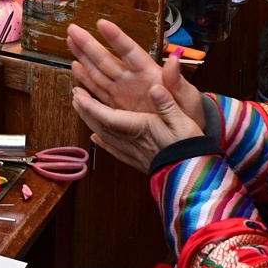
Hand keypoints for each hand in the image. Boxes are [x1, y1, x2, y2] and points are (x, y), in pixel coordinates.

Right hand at [67, 19, 204, 127]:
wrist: (184, 137)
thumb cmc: (189, 112)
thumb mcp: (188, 98)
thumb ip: (177, 81)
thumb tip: (173, 60)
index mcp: (150, 74)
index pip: (130, 52)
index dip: (116, 38)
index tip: (101, 23)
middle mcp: (132, 80)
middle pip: (107, 59)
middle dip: (89, 44)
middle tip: (73, 29)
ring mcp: (123, 93)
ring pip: (98, 72)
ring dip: (83, 57)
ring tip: (70, 41)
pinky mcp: (117, 107)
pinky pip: (98, 92)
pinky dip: (86, 81)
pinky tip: (76, 68)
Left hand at [72, 83, 203, 173]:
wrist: (193, 179)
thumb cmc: (189, 148)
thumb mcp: (184, 121)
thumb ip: (168, 104)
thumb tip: (155, 88)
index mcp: (140, 128)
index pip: (107, 116)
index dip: (90, 106)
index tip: (78, 94)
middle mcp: (131, 141)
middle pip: (100, 124)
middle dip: (85, 110)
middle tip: (75, 95)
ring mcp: (132, 152)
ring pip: (104, 136)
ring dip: (90, 121)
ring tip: (81, 109)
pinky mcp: (136, 161)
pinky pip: (113, 149)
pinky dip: (102, 141)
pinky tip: (96, 138)